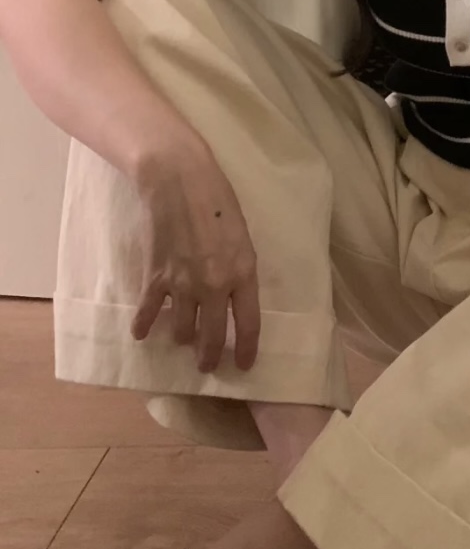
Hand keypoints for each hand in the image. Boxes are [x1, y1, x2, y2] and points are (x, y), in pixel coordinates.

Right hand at [131, 150, 260, 373]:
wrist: (180, 182)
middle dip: (208, 357)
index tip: (243, 365)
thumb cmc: (219, 201)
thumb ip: (239, 268)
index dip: (246, 349)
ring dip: (181, 338)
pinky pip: (149, 312)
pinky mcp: (155, 277)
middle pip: (212, 336)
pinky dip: (144, 325)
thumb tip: (233, 294)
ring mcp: (183, 284)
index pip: (248, 323)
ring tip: (182, 340)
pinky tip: (142, 333)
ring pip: (181, 330)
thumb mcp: (243, 237)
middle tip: (206, 366)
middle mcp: (214, 286)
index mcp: (243, 273)